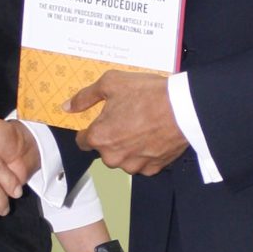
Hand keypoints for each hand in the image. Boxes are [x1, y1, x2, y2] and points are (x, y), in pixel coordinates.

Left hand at [67, 71, 186, 176]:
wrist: (184, 108)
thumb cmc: (147, 94)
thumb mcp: (111, 83)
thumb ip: (85, 96)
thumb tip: (68, 106)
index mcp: (99, 137)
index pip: (82, 141)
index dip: (90, 129)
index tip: (100, 120)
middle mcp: (113, 157)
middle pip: (104, 150)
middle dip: (111, 137)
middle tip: (126, 118)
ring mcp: (134, 165)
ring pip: (123, 158)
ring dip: (128, 147)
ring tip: (142, 126)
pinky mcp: (152, 169)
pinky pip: (142, 163)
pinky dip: (145, 153)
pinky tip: (153, 136)